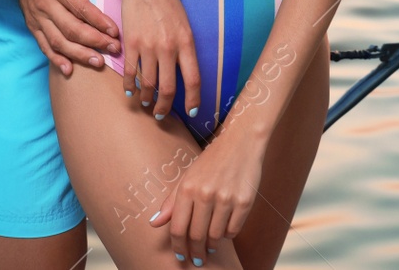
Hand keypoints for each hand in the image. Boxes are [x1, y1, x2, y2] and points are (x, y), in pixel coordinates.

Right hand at [7, 0, 120, 74]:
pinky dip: (55, 59)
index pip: (80, 7)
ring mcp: (37, 17)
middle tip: (114, 49)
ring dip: (79, 55)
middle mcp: (44, 4)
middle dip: (94, 42)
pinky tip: (69, 70)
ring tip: (99, 62)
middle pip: (71, 29)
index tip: (115, 31)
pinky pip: (43, 45)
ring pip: (58, 42)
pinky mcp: (32, 25)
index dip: (98, 21)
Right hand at [114, 0, 200, 121]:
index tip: (192, 113)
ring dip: (147, 99)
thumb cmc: (167, 2)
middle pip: (169, 88)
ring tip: (146, 104)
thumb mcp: (185, 24)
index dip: (193, 100)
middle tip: (162, 115)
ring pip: (148, 84)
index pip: (193, 80)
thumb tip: (183, 73)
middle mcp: (168, 47)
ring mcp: (148, 46)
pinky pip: (131, 72)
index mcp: (187, 42)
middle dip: (165, 108)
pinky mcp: (131, 43)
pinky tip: (130, 91)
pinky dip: (130, 86)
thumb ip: (185, 48)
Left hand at [150, 127, 264, 264]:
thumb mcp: (187, 177)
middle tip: (197, 260)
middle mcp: (205, 194)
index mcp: (187, 188)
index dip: (178, 248)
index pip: (178, 229)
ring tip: (210, 248)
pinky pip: (234, 230)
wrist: (241, 141)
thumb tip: (153, 224)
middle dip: (195, 253)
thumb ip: (171, 202)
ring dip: (212, 246)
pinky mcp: (245, 201)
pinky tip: (225, 231)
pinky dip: (228, 235)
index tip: (181, 257)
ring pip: (216, 237)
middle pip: (196, 236)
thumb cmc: (211, 161)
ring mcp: (226, 198)